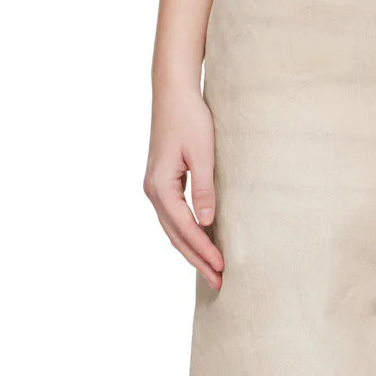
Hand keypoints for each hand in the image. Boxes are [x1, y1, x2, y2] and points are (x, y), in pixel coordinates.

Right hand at [144, 86, 223, 289]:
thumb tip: (208, 222)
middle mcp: (152, 190)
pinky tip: (200, 246)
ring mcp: (154, 188)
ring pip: (172, 230)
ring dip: (191, 251)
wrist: (173, 93)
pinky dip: (186, 236)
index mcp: (160, 185)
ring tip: (211, 271)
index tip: (222, 266)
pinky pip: (173, 219)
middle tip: (219, 282)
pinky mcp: (162, 184)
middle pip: (175, 236)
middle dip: (197, 260)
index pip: (184, 227)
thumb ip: (204, 189)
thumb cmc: (190, 119)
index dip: (204, 249)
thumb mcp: (202, 154)